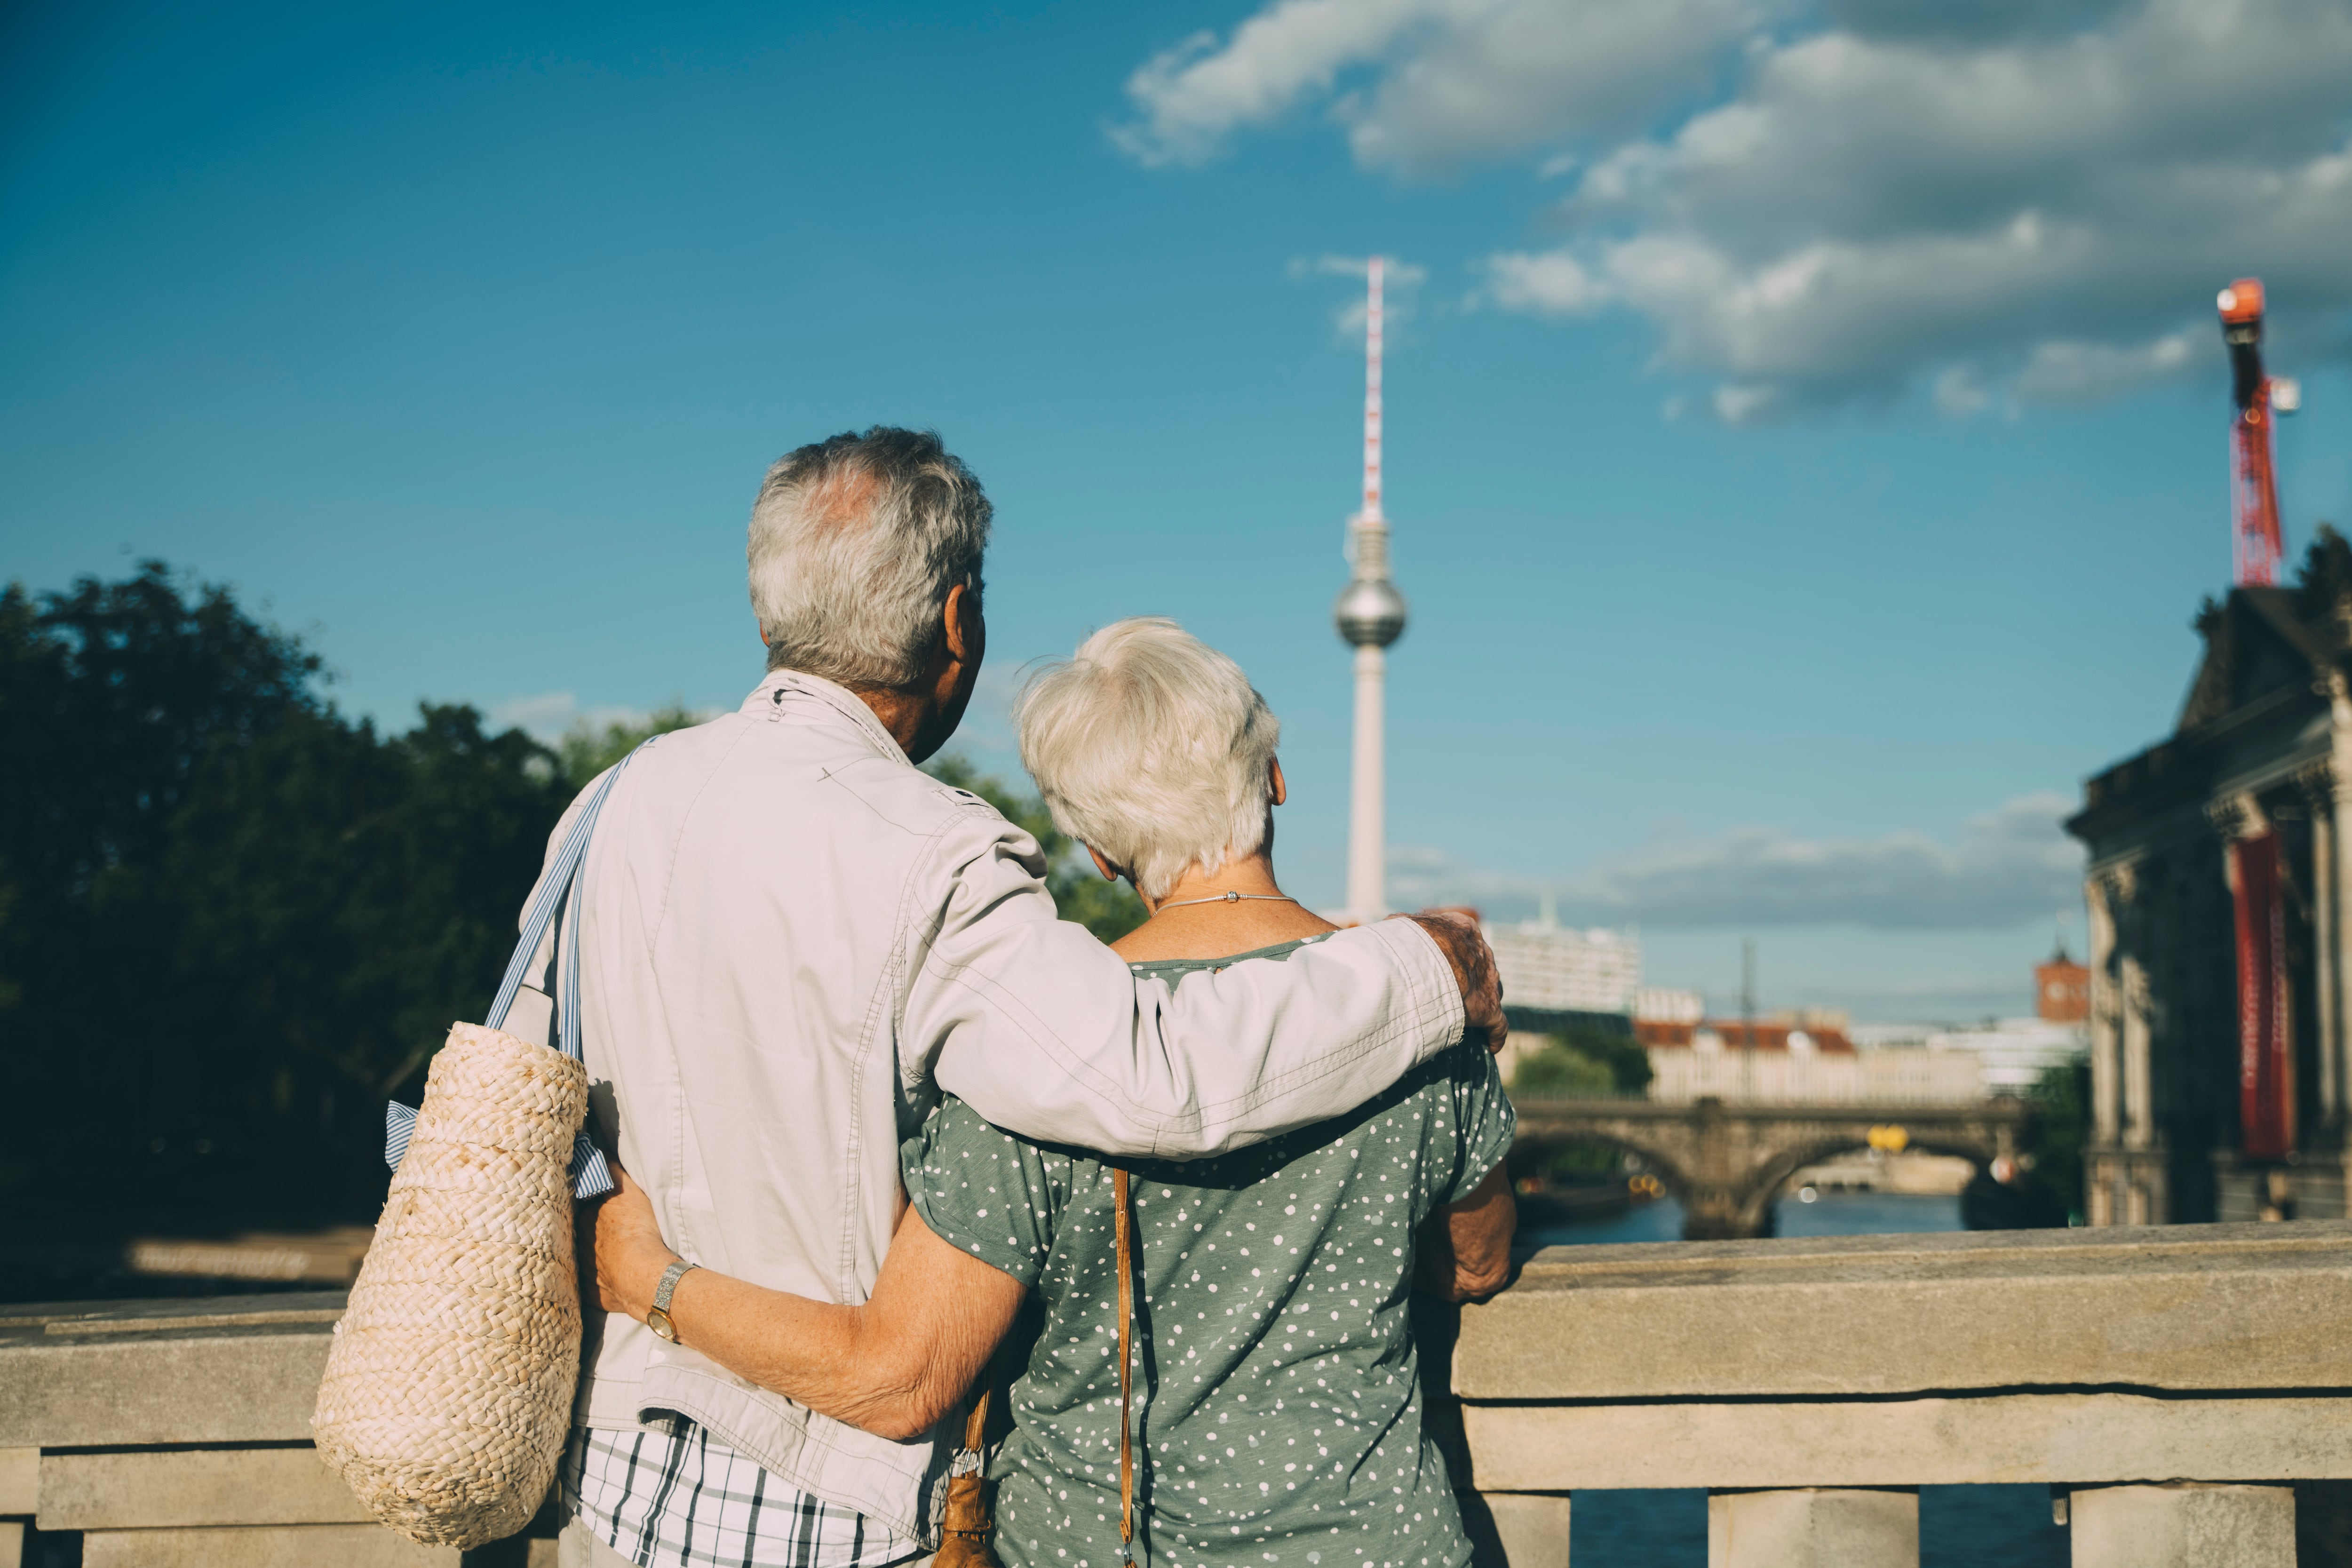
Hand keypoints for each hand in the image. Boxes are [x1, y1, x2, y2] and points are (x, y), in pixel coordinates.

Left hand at [593, 1164, 678, 1321]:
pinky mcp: (592, 1295)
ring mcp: (583, 1272)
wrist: (643, 1275)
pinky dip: (600, 1283)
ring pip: (585, 1261)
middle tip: (608, 1233)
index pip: (581, 1210)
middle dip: (589, 1234)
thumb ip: (611, 1170)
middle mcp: (577, 1246)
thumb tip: (598, 1153)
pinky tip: (612, 1280)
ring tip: (614, 1257)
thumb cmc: (636, 1230)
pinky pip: (592, 1287)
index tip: (599, 1208)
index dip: (590, 1208)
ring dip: (594, 1258)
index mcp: (583, 1220)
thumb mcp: (627, 1190)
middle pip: (580, 1236)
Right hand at [1398, 910, 1507, 1056]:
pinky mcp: (1489, 1008)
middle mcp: (1482, 953)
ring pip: (1491, 992)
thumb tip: (1390, 928)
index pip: (1463, 941)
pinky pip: (1498, 1025)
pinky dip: (1494, 1035)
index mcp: (1464, 929)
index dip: (1454, 955)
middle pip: (1480, 967)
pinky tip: (1491, 1045)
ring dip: (1481, 1003)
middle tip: (1452, 992)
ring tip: (1468, 1017)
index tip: (1442, 964)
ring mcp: (1489, 981)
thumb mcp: (1403, 926)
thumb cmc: (1408, 942)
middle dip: (1469, 979)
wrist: (1423, 963)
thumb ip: (1404, 929)